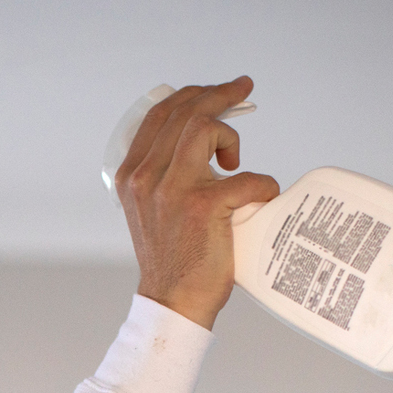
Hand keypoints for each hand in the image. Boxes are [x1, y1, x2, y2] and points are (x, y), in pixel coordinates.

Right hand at [115, 77, 280, 330]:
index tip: (217, 91)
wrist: (173, 302)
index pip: (160, 114)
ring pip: (206, 129)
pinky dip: (262, 185)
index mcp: (131, 174)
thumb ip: (165, 175)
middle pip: (185, 112)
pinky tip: (260, 199)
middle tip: (243, 90)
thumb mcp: (151, 209)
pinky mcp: (203, 207)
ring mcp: (173, 190)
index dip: (192, 94)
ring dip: (231, 135)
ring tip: (235, 160)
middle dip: (219, 95)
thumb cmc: (172, 258)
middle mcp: (146, 177)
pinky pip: (246, 177)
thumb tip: (204, 145)